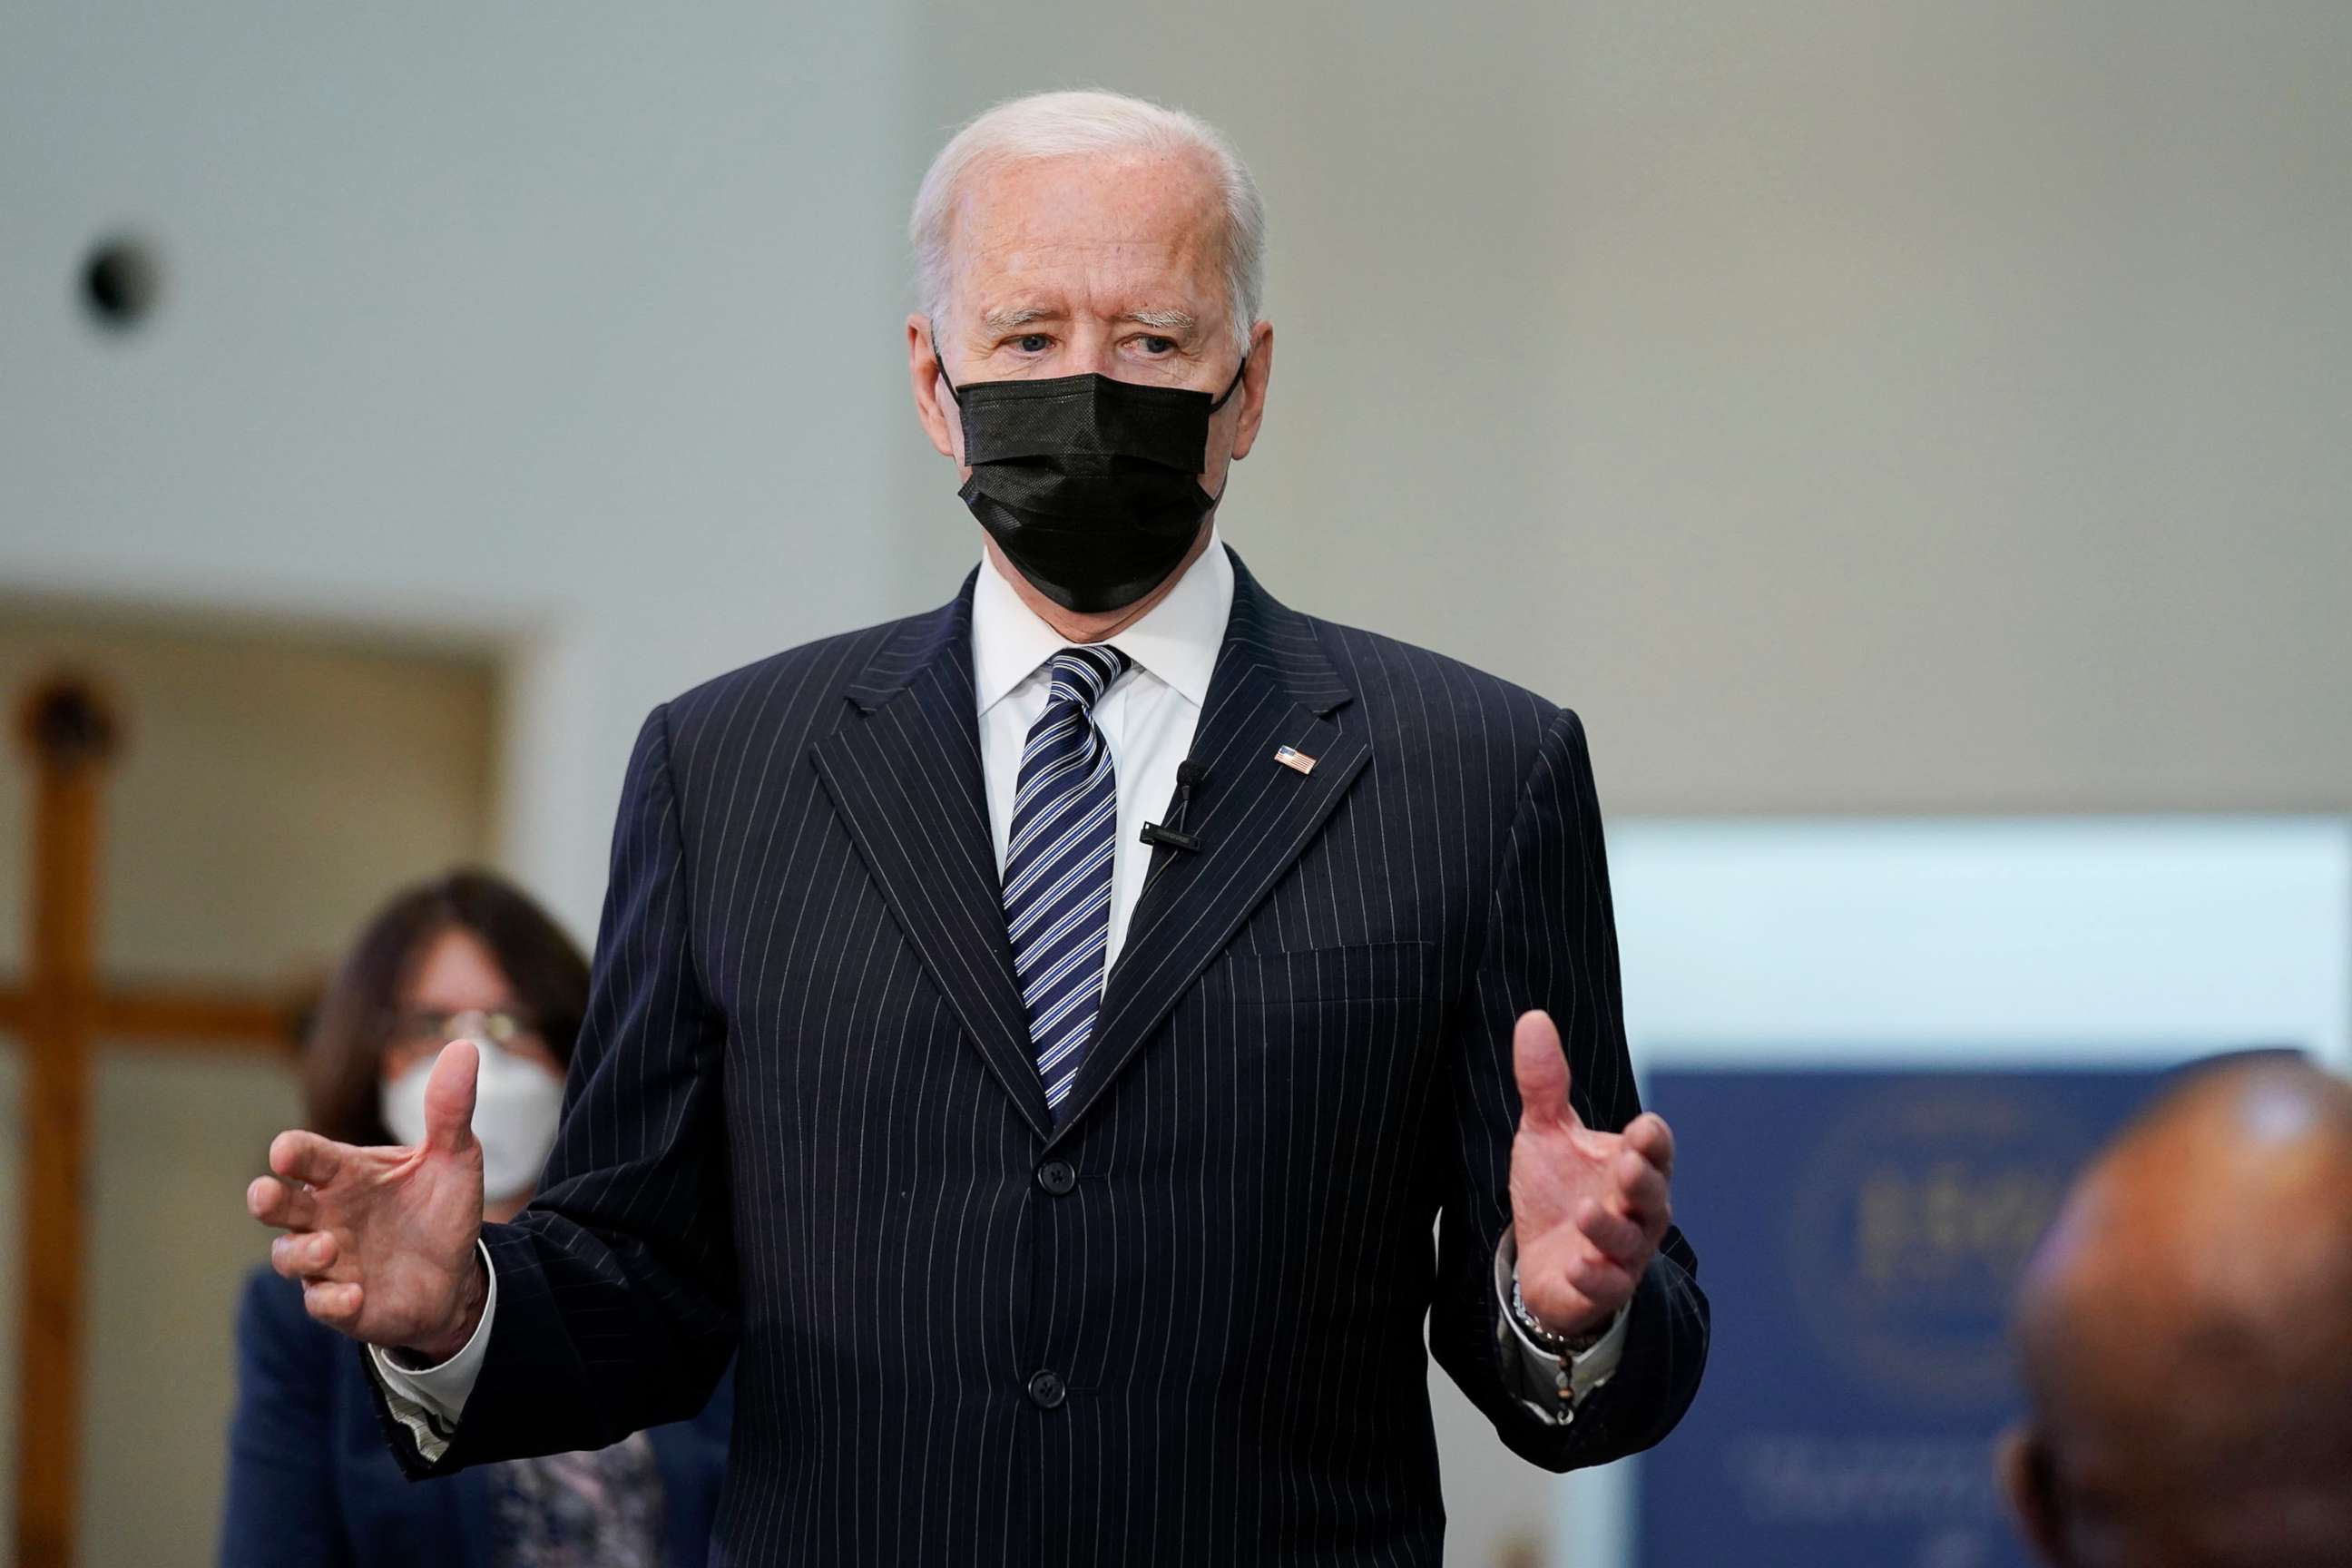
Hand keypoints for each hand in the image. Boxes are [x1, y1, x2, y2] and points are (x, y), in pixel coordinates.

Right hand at [246, 1040, 488, 1360]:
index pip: (307, 1156)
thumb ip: (450, 1110)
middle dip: (267, 1198)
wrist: (459, 1274)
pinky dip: (332, 1301)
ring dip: (300, 1253)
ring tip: (328, 1248)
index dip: (293, 1153)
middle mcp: (326, 1214)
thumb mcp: (455, 1157)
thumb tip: (464, 1048)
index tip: (286, 1152)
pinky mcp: (341, 1302)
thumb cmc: (441, 1210)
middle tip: (266, 1193)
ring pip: (288, 1255)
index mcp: (346, 1174)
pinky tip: (354, 1295)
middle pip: (278, 1204)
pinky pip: (321, 1304)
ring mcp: (329, 1260)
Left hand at [1507, 1009, 1674, 1339]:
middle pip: (1653, 1195)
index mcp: (1632, 1165)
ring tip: (1586, 1211)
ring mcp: (1622, 1253)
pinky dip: (1594, 1276)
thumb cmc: (1557, 1190)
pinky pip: (1606, 1285)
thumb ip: (1544, 1083)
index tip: (1643, 1128)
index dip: (1652, 1140)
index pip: (1654, 1149)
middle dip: (1643, 1181)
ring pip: (1631, 1242)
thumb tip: (1533, 1017)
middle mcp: (1637, 1210)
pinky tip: (1575, 1263)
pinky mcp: (1601, 1288)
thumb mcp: (1545, 1134)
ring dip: (1611, 1228)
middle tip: (1626, 1165)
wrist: (1540, 1260)